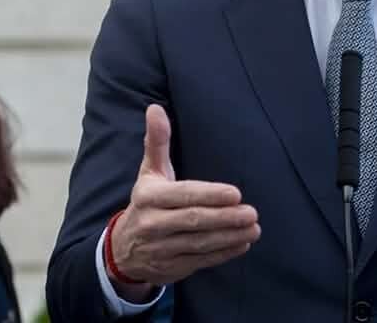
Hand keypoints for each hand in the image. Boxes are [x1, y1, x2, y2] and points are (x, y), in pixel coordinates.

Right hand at [108, 105, 260, 293]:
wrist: (122, 249)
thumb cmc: (146, 202)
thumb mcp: (149, 172)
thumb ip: (156, 142)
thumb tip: (155, 108)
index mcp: (148, 197)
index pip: (183, 196)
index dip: (210, 195)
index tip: (235, 193)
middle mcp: (152, 224)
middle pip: (194, 221)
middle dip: (225, 218)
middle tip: (252, 212)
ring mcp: (161, 249)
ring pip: (200, 243)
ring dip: (229, 236)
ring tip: (254, 228)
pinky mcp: (171, 268)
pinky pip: (201, 260)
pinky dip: (223, 254)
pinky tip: (242, 243)